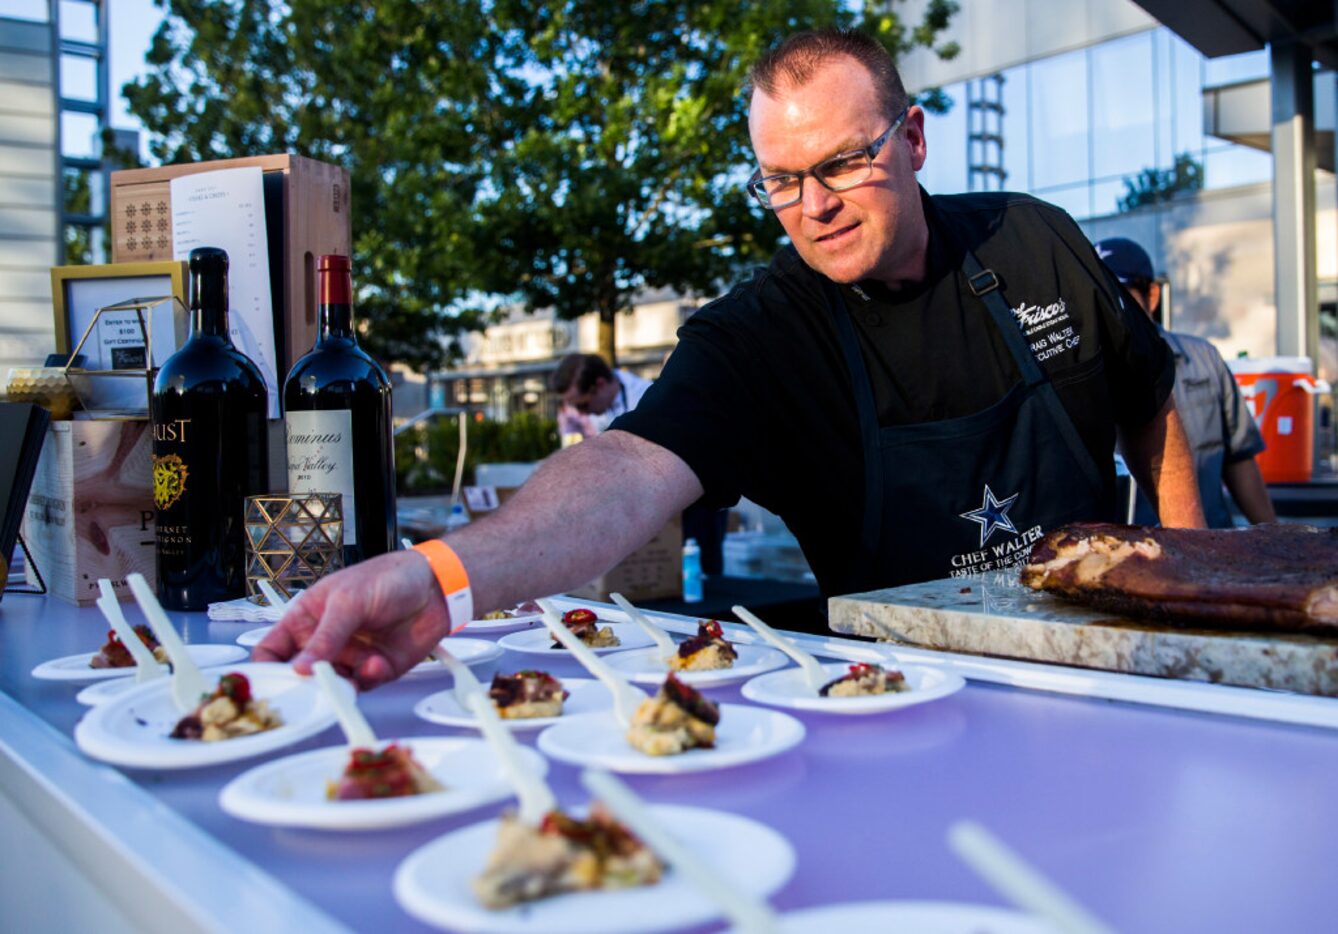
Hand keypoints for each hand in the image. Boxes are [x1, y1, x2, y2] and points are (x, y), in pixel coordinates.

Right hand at [252, 550, 449, 689]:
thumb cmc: (388, 578)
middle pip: (300, 675)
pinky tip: (375, 663)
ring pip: (331, 686)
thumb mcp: (348, 600)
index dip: (265, 668)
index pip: (272, 649)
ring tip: (344, 680)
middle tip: (309, 690)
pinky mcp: (375, 669)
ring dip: (337, 686)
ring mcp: (349, 657)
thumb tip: (302, 667)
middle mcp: (325, 642)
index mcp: (307, 618)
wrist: (435, 586)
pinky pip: (363, 685)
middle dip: (303, 686)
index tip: (268, 683)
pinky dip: (368, 678)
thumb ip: (326, 635)